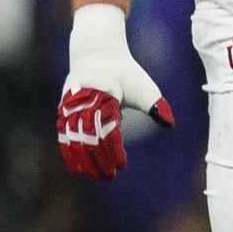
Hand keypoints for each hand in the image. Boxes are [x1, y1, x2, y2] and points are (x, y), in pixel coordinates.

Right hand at [59, 2, 172, 179]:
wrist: (97, 54)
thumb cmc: (126, 72)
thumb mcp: (144, 86)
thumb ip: (155, 104)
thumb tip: (169, 122)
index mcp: (104, 94)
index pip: (107, 129)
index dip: (113, 150)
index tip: (122, 166)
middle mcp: (83, 101)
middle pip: (89, 137)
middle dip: (98, 160)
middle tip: (108, 178)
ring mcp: (70, 105)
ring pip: (74, 138)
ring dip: (83, 159)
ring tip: (92, 176)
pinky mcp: (63, 110)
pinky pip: (65, 134)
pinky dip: (70, 151)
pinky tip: (77, 166)